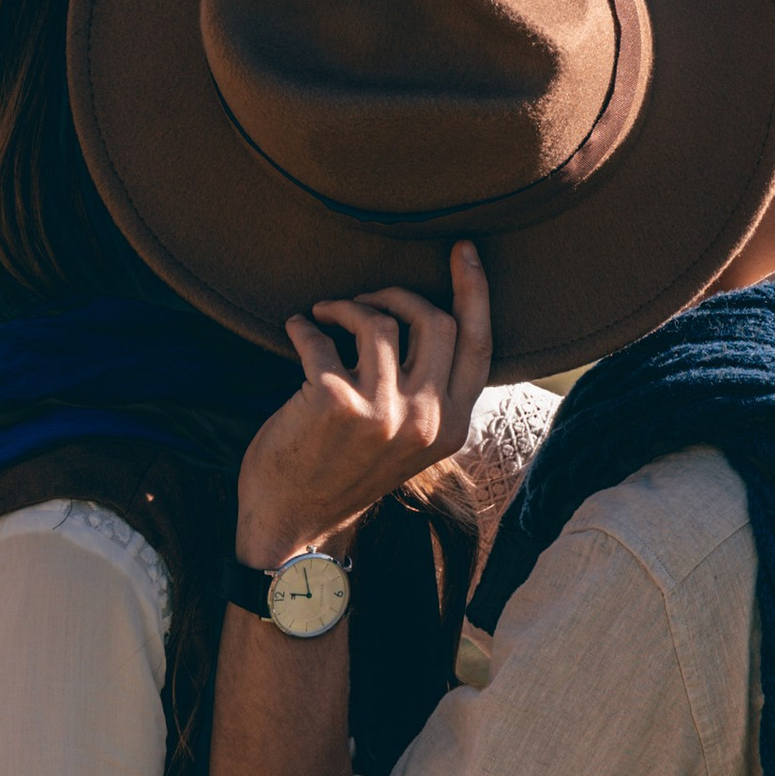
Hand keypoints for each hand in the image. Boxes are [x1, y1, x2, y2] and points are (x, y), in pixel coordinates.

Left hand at [235, 242, 495, 569]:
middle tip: (366, 297)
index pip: (479, 344)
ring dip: (345, 306)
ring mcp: (380, 411)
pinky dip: (304, 325)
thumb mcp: (408, 441)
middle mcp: (424, 419)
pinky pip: (322, 337)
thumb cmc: (346, 472)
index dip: (475, 290)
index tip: (464, 250)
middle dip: (397, 293)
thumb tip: (431, 319)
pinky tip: (295, 329)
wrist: (295, 525)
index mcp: (450, 426)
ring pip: (378, 321)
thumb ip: (429, 393)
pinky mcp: (333, 401)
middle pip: (435, 319)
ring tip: (323, 315)